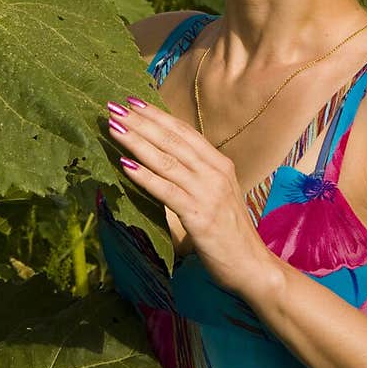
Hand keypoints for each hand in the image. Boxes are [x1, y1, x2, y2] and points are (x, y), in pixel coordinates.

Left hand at [107, 96, 275, 297]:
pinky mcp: (199, 215)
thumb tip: (163, 163)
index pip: (184, 132)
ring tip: (114, 127)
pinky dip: (144, 176)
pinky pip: (166, 190)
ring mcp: (208, 192)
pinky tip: (125, 164)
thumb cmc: (230, 233)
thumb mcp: (216, 195)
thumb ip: (195, 177)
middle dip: (141, 122)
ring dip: (137, 142)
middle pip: (172, 140)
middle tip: (114, 106)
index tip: (132, 102)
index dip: (157, 115)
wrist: (252, 265)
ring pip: (166, 160)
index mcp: (220, 164)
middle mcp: (215, 172)